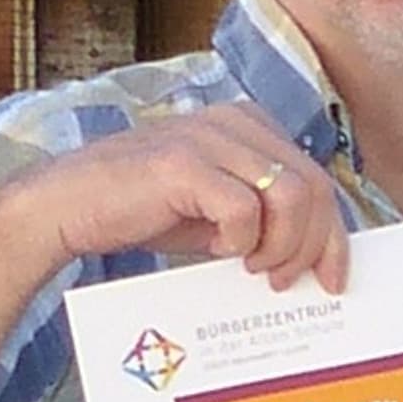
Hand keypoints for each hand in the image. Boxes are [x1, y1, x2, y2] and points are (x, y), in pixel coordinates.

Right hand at [7, 100, 350, 293]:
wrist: (69, 206)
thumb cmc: (145, 210)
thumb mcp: (218, 210)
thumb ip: (264, 217)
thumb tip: (314, 254)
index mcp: (249, 124)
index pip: (317, 178)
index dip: (333, 233)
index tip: (332, 277)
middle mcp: (235, 121)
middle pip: (314, 186)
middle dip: (313, 245)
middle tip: (285, 280)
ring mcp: (209, 138)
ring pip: (291, 195)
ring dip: (282, 245)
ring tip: (255, 269)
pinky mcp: (184, 163)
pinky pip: (244, 208)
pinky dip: (241, 240)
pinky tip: (219, 251)